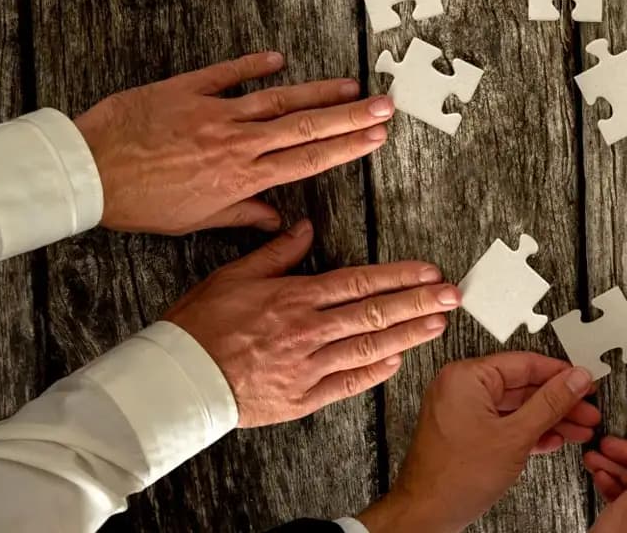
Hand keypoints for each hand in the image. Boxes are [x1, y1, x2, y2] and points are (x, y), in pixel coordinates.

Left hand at [75, 50, 392, 234]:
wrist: (88, 171)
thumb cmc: (136, 202)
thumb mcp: (192, 220)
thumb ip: (240, 213)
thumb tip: (276, 219)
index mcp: (240, 176)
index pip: (307, 159)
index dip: (347, 147)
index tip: (376, 138)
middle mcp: (237, 142)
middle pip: (306, 125)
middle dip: (351, 115)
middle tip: (385, 104)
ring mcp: (214, 112)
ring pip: (278, 98)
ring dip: (318, 91)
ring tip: (351, 85)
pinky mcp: (187, 90)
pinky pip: (228, 74)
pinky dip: (254, 64)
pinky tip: (278, 58)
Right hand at [161, 220, 457, 426]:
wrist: (174, 381)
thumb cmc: (199, 326)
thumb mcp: (234, 276)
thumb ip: (277, 253)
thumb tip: (305, 227)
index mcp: (293, 298)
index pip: (359, 283)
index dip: (399, 277)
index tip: (429, 272)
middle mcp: (306, 332)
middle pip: (374, 313)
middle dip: (419, 303)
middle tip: (452, 296)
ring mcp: (306, 367)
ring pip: (368, 347)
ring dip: (408, 334)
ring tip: (437, 324)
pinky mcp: (300, 399)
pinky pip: (346, 383)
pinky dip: (375, 372)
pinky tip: (398, 361)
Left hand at [356, 354, 600, 532]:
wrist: (425, 516)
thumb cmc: (453, 479)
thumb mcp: (516, 436)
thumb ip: (550, 403)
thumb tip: (575, 379)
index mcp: (466, 377)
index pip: (526, 363)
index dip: (561, 375)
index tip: (583, 382)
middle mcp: (460, 388)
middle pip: (523, 386)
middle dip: (558, 402)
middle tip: (585, 409)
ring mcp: (461, 410)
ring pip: (516, 407)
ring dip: (548, 419)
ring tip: (576, 428)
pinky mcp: (464, 431)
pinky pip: (503, 422)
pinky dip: (527, 431)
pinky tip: (550, 439)